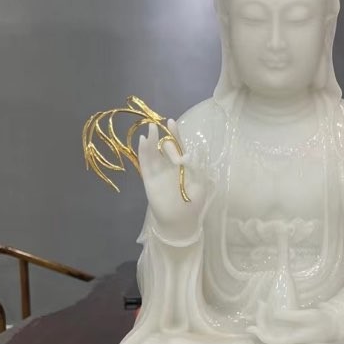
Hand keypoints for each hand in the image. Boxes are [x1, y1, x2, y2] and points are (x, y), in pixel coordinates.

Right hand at [138, 123, 210, 238]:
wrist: (180, 221)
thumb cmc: (193, 204)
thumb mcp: (199, 183)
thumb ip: (196, 167)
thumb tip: (194, 150)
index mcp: (182, 166)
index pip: (178, 146)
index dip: (175, 134)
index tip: (171, 122)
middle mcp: (168, 167)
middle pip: (163, 148)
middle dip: (163, 138)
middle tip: (162, 130)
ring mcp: (158, 172)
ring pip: (152, 153)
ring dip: (151, 141)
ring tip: (151, 128)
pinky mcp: (148, 179)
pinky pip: (144, 164)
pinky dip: (143, 152)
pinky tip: (143, 141)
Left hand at [247, 303, 338, 343]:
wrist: (334, 324)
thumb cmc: (323, 321)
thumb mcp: (309, 316)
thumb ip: (292, 316)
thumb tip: (275, 314)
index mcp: (293, 339)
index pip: (272, 341)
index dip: (261, 335)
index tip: (254, 325)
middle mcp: (289, 338)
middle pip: (269, 334)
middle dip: (261, 322)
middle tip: (261, 304)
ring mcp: (290, 334)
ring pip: (272, 330)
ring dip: (265, 319)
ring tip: (262, 304)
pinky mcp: (292, 328)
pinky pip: (276, 326)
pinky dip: (271, 318)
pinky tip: (268, 309)